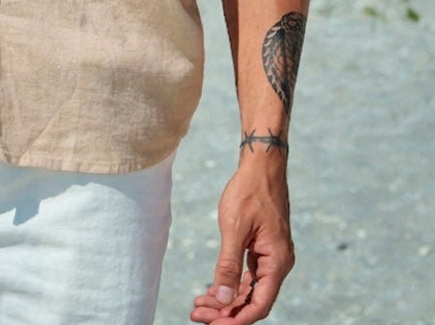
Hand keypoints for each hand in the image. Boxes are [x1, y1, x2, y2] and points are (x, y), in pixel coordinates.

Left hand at [189, 162, 293, 323]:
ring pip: (249, 291)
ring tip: (199, 305)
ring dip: (226, 301)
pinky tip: (212, 291)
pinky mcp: (263, 250)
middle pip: (253, 301)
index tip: (212, 324)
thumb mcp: (234, 227)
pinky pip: (248, 277)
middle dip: (225, 311)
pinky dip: (231, 285)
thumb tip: (223, 300)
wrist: (260, 165)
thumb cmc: (249, 191)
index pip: (259, 305)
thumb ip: (228, 266)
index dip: (236, 320)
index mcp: (277, 261)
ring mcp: (271, 257)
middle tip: (196, 314)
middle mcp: (278, 264)